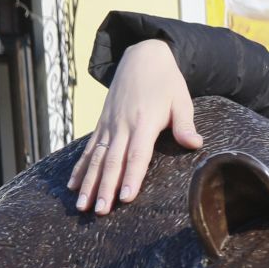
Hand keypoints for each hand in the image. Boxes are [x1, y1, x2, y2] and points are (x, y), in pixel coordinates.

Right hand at [68, 39, 202, 214]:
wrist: (142, 56)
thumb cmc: (167, 82)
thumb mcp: (181, 100)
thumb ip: (185, 124)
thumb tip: (195, 144)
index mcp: (144, 121)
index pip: (137, 154)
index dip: (131, 176)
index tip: (125, 197)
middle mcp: (122, 125)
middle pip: (112, 161)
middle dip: (105, 187)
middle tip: (99, 211)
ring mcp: (109, 125)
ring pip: (96, 158)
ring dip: (89, 184)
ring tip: (82, 206)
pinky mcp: (101, 124)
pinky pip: (88, 149)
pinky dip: (80, 168)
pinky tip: (73, 187)